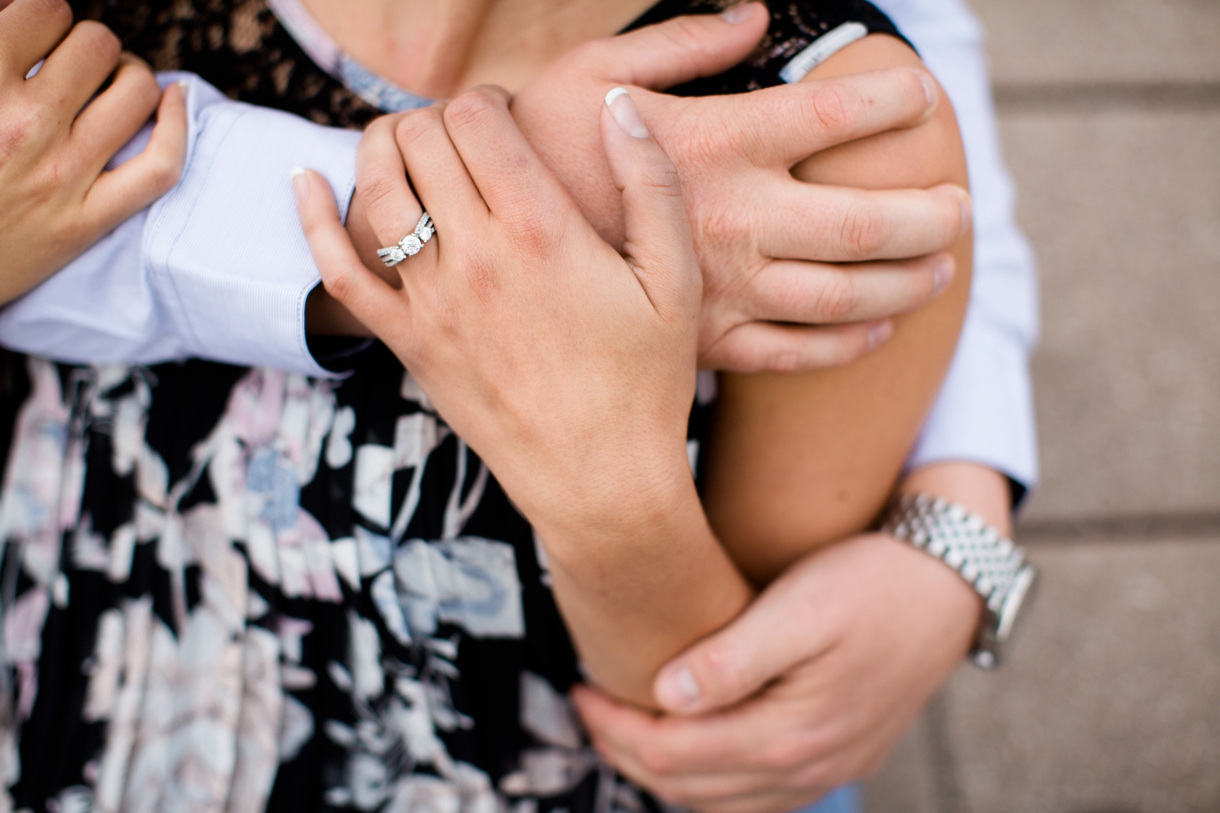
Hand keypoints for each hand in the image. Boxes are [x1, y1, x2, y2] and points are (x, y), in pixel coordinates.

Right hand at [0, 0, 186, 303]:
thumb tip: (15, 9)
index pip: (42, 10)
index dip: (46, 13)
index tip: (41, 33)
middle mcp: (25, 128)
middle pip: (97, 47)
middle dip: (89, 45)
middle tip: (75, 63)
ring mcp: (62, 176)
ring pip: (136, 93)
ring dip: (129, 76)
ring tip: (112, 83)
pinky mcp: (86, 221)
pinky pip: (159, 168)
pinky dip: (177, 127)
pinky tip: (173, 100)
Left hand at [294, 86, 699, 536]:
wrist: (599, 480)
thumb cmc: (645, 382)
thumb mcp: (673, 278)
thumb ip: (649, 182)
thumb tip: (619, 106)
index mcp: (543, 230)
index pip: (477, 118)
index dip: (486, 99)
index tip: (505, 117)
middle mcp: (477, 256)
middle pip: (422, 140)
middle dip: (439, 119)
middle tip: (465, 139)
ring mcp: (432, 301)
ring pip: (376, 186)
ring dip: (382, 145)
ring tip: (406, 142)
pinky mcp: (408, 343)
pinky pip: (339, 273)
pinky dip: (312, 220)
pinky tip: (304, 181)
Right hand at [511, 4, 969, 371]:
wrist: (483, 250)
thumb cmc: (534, 150)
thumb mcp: (593, 74)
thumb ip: (683, 45)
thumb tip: (757, 15)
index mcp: (718, 144)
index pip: (837, 116)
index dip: (893, 103)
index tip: (923, 99)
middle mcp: (737, 218)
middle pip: (865, 221)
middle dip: (929, 216)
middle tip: (961, 209)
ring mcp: (724, 287)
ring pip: (842, 293)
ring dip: (905, 281)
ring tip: (941, 269)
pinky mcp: (703, 338)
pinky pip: (790, 353)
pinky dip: (843, 344)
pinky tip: (876, 330)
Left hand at [572, 532, 980, 812]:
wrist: (948, 587)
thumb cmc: (871, 583)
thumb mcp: (801, 607)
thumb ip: (733, 658)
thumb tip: (664, 694)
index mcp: (788, 735)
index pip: (671, 754)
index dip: (614, 727)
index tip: (579, 687)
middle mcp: (805, 769)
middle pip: (686, 788)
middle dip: (625, 750)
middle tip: (587, 704)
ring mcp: (823, 771)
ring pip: (717, 803)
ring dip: (662, 771)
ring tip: (625, 723)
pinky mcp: (834, 759)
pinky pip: (753, 798)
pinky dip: (707, 780)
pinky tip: (690, 743)